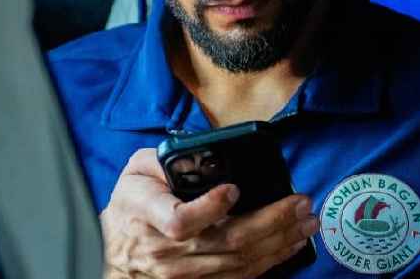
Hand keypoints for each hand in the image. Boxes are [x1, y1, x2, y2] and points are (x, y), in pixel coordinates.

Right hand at [101, 148, 318, 278]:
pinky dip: (269, 262)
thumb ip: (165, 159)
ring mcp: (184, 274)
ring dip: (279, 242)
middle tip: (300, 203)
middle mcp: (168, 251)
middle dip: (272, 221)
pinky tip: (289, 245)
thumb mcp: (135, 171)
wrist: (114, 252)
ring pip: (240, 263)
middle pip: (227, 242)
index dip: (211, 207)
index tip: (234, 189)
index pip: (181, 221)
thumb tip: (201, 152)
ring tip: (305, 222)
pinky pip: (240, 278)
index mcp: (148, 215)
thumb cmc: (129, 206)